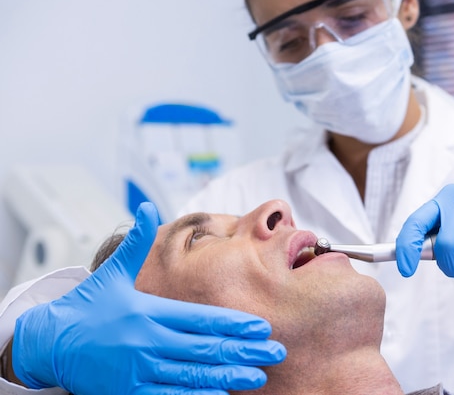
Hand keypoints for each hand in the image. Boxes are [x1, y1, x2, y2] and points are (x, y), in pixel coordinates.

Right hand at [12, 202, 285, 394]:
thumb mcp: (111, 273)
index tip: (261, 326)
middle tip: (275, 350)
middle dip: (243, 350)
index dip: (233, 324)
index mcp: (148, 312)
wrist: (49, 342)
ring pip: (192, 376)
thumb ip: (136, 244)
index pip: (200, 319)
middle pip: (204, 349)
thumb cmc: (87, 306)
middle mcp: (147, 342)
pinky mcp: (128, 391)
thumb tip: (147, 207)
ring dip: (228, 376)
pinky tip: (221, 394)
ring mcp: (138, 371)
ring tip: (258, 375)